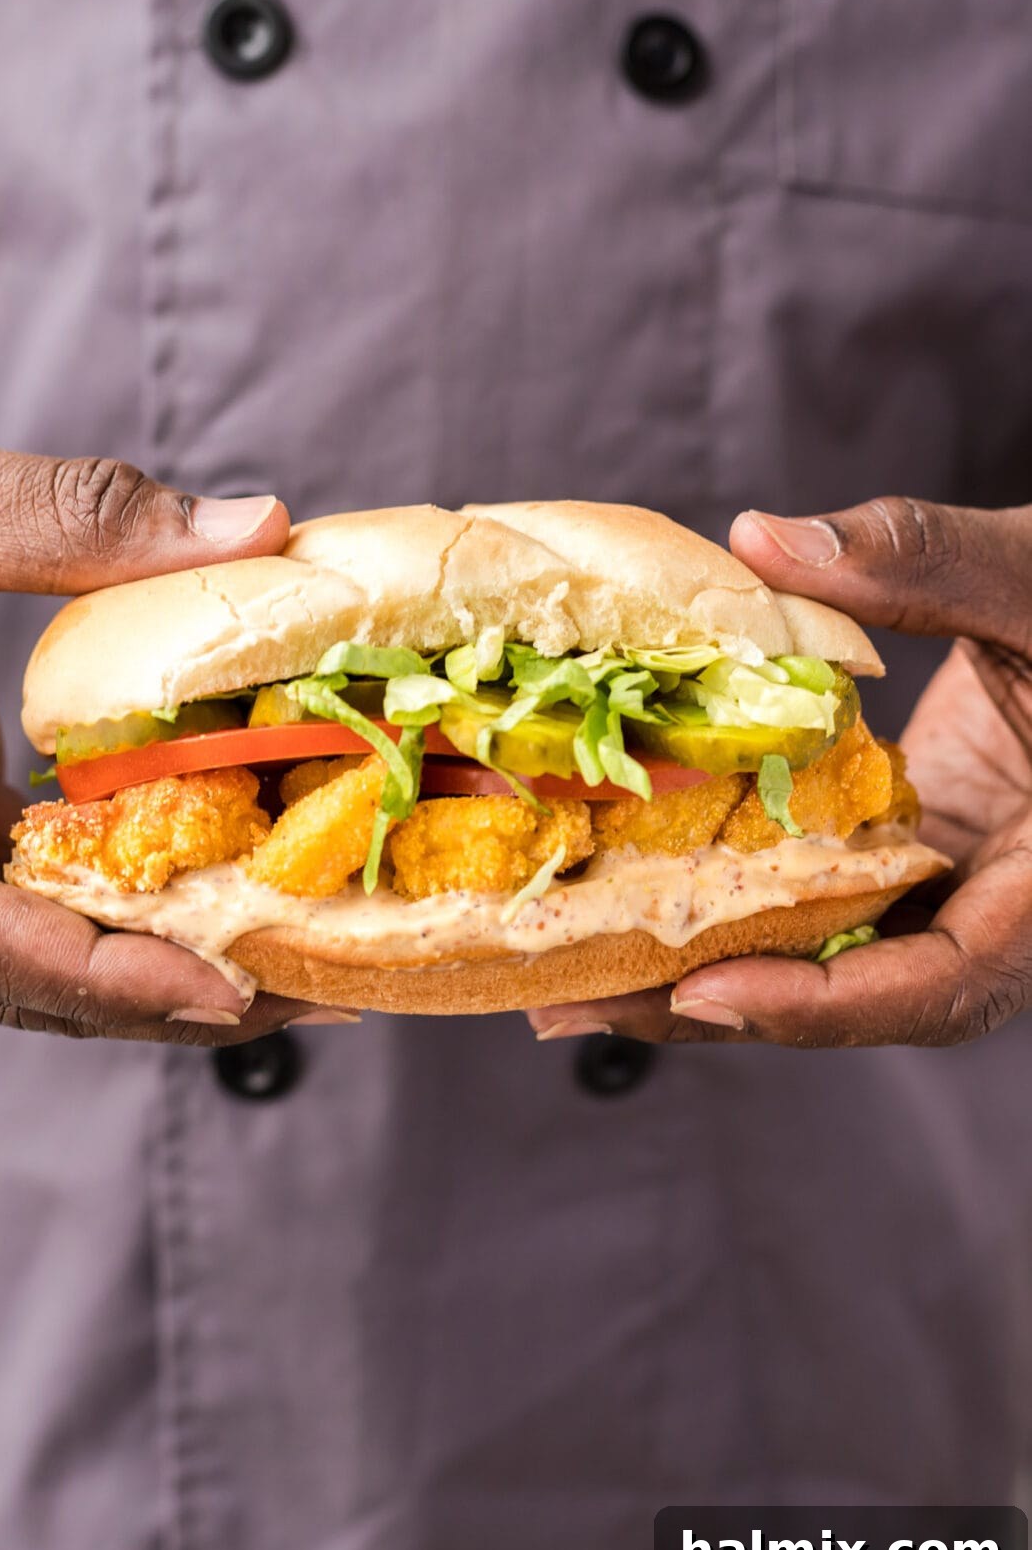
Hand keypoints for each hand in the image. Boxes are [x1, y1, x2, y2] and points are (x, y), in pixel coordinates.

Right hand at [0, 429, 329, 1042]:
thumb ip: (79, 520)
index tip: (230, 993)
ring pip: (35, 942)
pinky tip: (224, 875)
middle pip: (25, 973)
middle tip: (316, 989)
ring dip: (164, 955)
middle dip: (167, 996)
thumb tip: (262, 527)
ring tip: (298, 952)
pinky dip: (132, 892)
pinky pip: (37, 884)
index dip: (105, 981)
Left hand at [529, 498, 1031, 1048]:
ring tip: (561, 968)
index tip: (703, 994)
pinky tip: (633, 883)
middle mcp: (1002, 905)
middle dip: (717, 1010)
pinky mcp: (914, 852)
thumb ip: (925, 560)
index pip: (951, 981)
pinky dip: (733, 898)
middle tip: (572, 1001)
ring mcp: (953, 883)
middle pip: (859, 995)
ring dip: (702, 964)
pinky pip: (823, 896)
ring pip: (829, 956)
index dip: (829, 1004)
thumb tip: (761, 540)